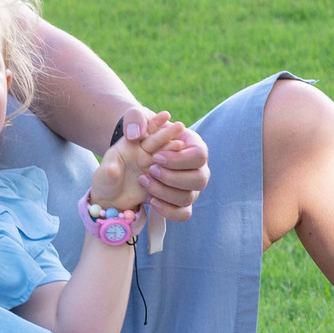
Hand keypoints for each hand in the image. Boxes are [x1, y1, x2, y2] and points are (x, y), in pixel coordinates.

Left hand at [123, 108, 208, 222]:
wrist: (133, 153)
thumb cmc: (141, 132)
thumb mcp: (135, 119)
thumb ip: (135, 119)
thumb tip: (137, 133)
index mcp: (195, 145)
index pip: (200, 156)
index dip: (178, 159)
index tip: (156, 157)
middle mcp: (198, 168)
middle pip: (200, 179)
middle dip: (172, 177)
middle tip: (150, 170)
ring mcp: (191, 188)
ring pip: (189, 198)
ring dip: (165, 192)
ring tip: (144, 181)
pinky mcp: (181, 203)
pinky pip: (183, 214)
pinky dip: (168, 211)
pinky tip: (150, 201)